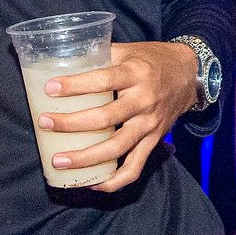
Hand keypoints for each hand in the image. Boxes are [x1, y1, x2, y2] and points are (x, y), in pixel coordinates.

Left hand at [41, 39, 198, 191]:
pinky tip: (92, 184)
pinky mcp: (154, 140)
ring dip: (86, 158)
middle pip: (105, 118)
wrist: (190, 74)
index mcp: (136, 74)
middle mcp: (144, 101)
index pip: (102, 80)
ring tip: (59, 161)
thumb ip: (99, 56)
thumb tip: (62, 60)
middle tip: (45, 123)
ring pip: (117, 148)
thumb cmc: (151, 60)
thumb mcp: (128, 50)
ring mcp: (150, 124)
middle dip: (71, 123)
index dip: (75, 86)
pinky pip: (135, 167)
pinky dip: (114, 181)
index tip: (50, 89)